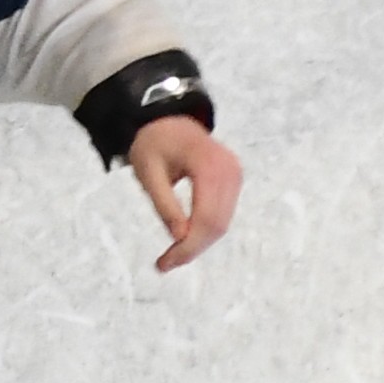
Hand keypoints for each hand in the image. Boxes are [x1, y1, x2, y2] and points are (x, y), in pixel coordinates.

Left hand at [129, 114, 243, 271]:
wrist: (168, 118)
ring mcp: (235, 175)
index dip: (188, 245)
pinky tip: (185, 239)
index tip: (165, 263)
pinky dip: (205, 230)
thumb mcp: (148, 172)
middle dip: (193, 249)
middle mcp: (229, 170)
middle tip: (165, 264)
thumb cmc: (153, 142)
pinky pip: (222, 213)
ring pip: (223, 222)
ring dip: (199, 243)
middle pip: (218, 223)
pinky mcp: (233, 180)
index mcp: (208, 164)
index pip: (206, 216)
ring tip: (172, 256)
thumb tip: (178, 238)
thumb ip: (164, 204)